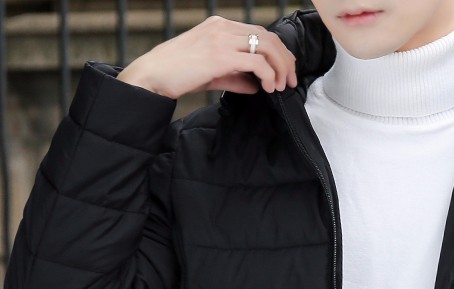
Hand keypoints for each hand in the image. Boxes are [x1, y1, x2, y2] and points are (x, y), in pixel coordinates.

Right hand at [117, 14, 297, 99]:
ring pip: (267, 47)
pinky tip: (268, 89)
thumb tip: (258, 86)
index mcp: (221, 26)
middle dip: (286, 61)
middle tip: (291, 82)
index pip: (261, 33)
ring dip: (280, 68)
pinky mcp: (221, 55)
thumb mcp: (213, 73)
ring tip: (281, 87)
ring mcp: (222, 39)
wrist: (153, 75)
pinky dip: (269, 76)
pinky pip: (257, 63)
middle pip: (269, 37)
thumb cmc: (179, 74)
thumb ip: (237, 76)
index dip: (280, 53)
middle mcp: (223, 27)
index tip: (286, 73)